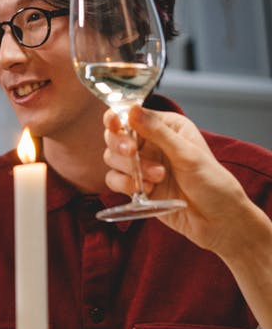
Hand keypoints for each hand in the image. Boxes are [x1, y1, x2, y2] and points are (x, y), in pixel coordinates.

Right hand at [103, 106, 256, 255]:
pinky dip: (126, 185)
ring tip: (158, 177)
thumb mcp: (187, 153)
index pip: (131, 115)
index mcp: (166, 127)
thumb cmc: (212, 183)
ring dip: (131, 169)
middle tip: (132, 153)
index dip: (117, 118)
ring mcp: (142, 165)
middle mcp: (151, 144)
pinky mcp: (136, 186)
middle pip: (115, 136)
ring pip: (112, 159)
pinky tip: (149, 191)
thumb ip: (157, 132)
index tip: (114, 125)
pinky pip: (114, 180)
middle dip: (122, 146)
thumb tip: (132, 109)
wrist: (216, 219)